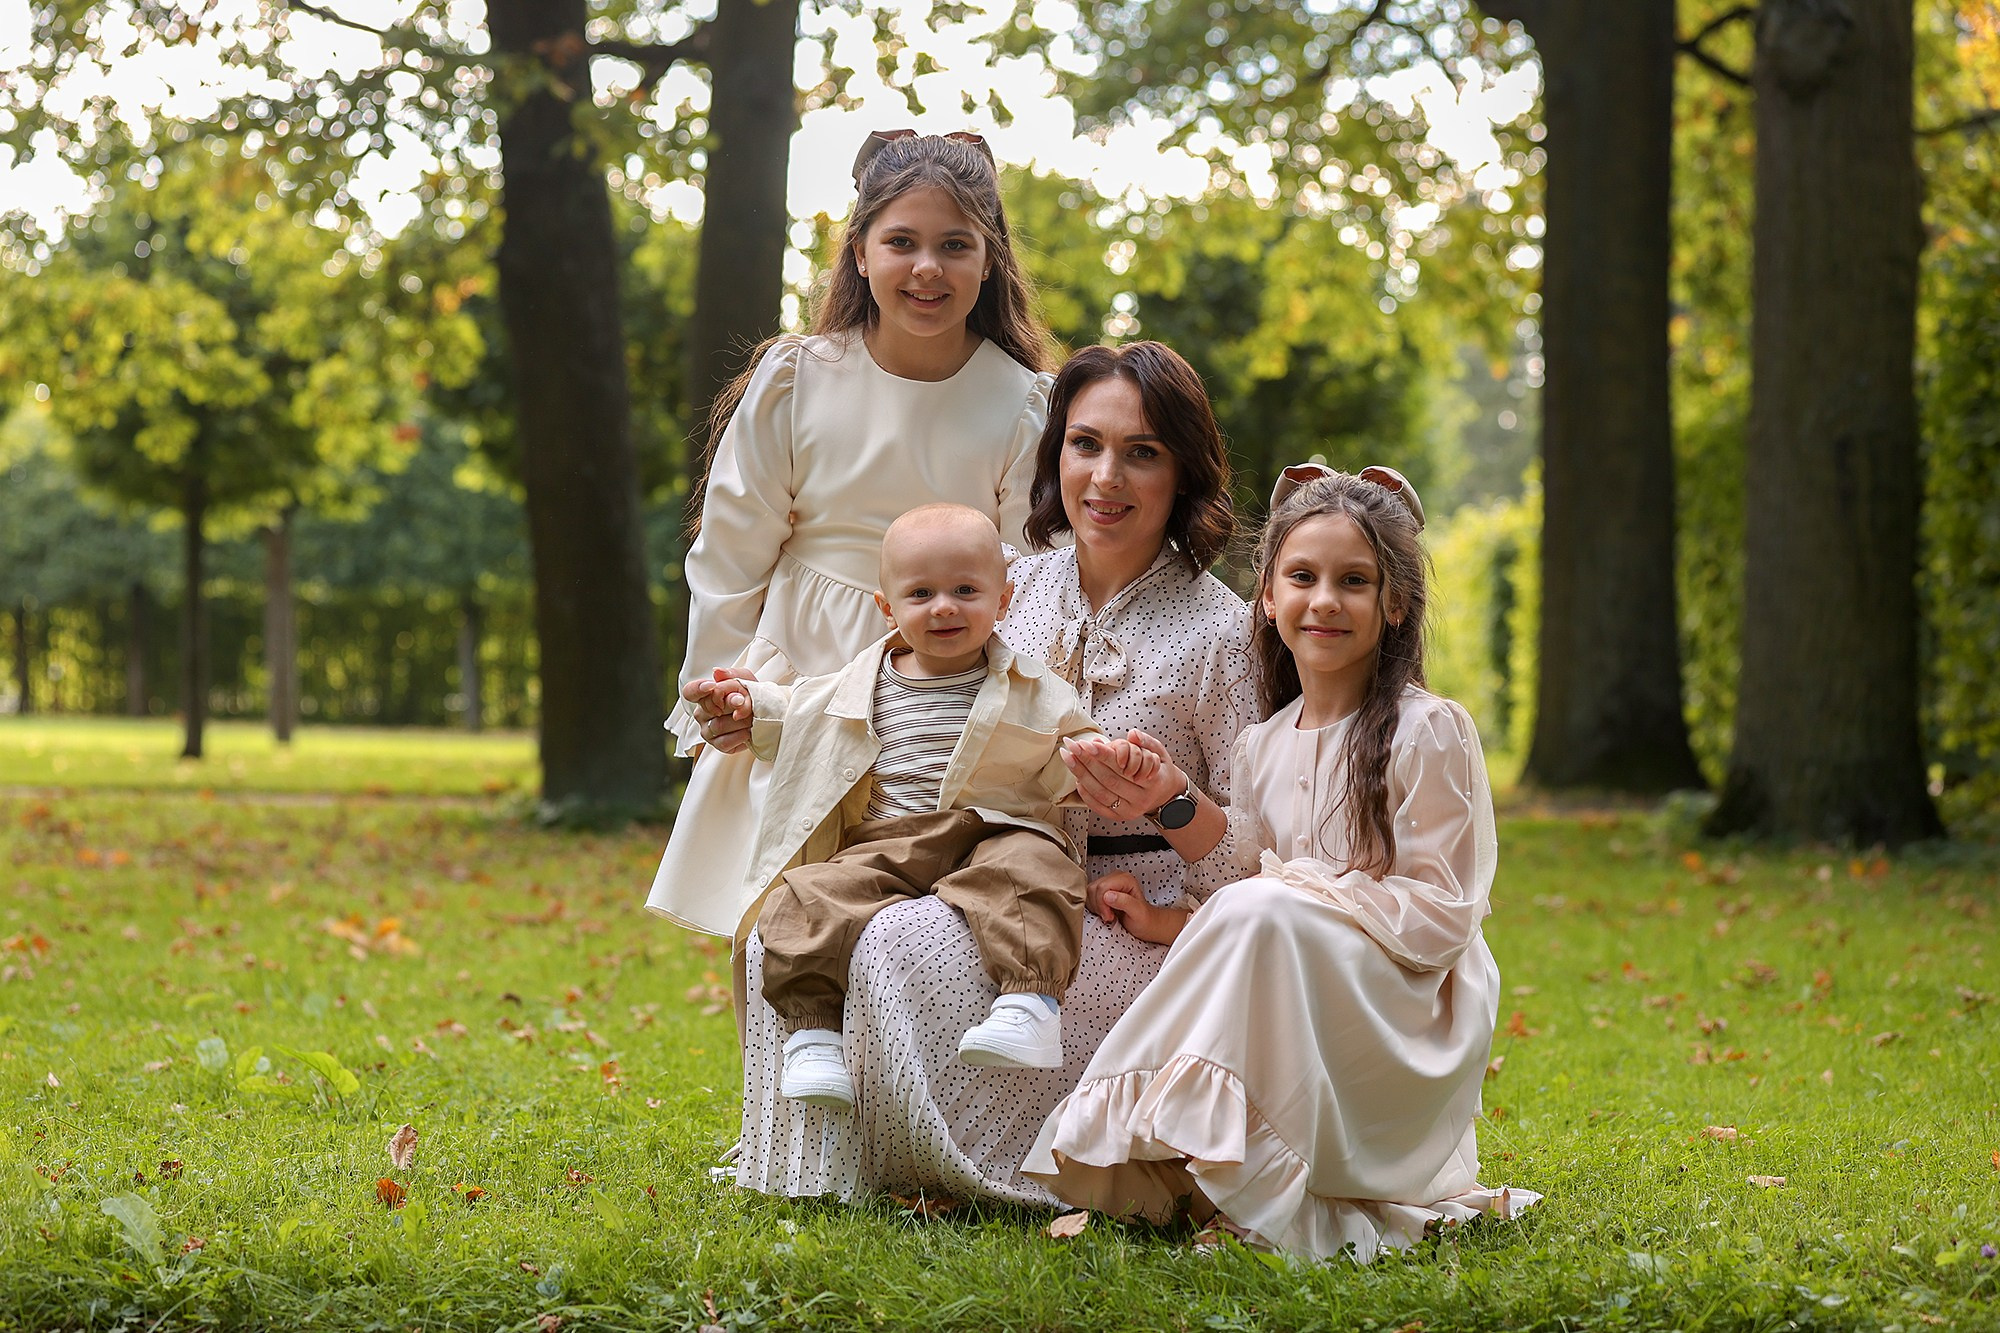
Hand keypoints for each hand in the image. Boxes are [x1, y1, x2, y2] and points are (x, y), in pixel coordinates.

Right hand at [683, 667, 757, 752]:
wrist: (765, 715)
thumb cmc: (751, 696)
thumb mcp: (745, 680)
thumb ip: (732, 675)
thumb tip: (717, 672)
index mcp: (705, 696)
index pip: (690, 691)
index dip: (698, 688)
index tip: (712, 686)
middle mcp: (702, 714)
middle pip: (711, 708)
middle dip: (732, 704)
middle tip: (746, 703)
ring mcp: (707, 731)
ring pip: (719, 725)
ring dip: (740, 722)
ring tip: (752, 718)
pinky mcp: (717, 745)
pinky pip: (724, 742)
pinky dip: (739, 736)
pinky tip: (748, 731)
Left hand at [1061, 728, 1182, 822]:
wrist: (1165, 795)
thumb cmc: (1159, 771)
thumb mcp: (1159, 753)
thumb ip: (1147, 742)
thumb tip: (1132, 734)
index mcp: (1153, 782)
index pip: (1123, 768)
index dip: (1103, 755)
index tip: (1086, 744)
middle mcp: (1141, 799)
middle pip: (1108, 780)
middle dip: (1087, 762)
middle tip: (1071, 746)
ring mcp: (1129, 811)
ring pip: (1100, 793)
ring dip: (1081, 774)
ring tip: (1068, 757)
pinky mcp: (1119, 817)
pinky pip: (1098, 805)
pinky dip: (1085, 792)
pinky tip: (1076, 777)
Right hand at [1096, 874, 1188, 945]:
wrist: (1146, 924)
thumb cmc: (1144, 919)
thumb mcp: (1137, 912)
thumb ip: (1124, 902)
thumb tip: (1108, 895)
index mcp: (1125, 879)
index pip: (1102, 887)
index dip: (1102, 903)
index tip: (1110, 915)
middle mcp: (1115, 878)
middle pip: (1093, 889)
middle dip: (1098, 906)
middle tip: (1110, 916)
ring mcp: (1108, 884)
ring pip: (1089, 893)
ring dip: (1096, 908)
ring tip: (1108, 914)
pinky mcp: (1102, 891)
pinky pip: (1088, 897)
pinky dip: (1093, 908)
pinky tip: (1104, 912)